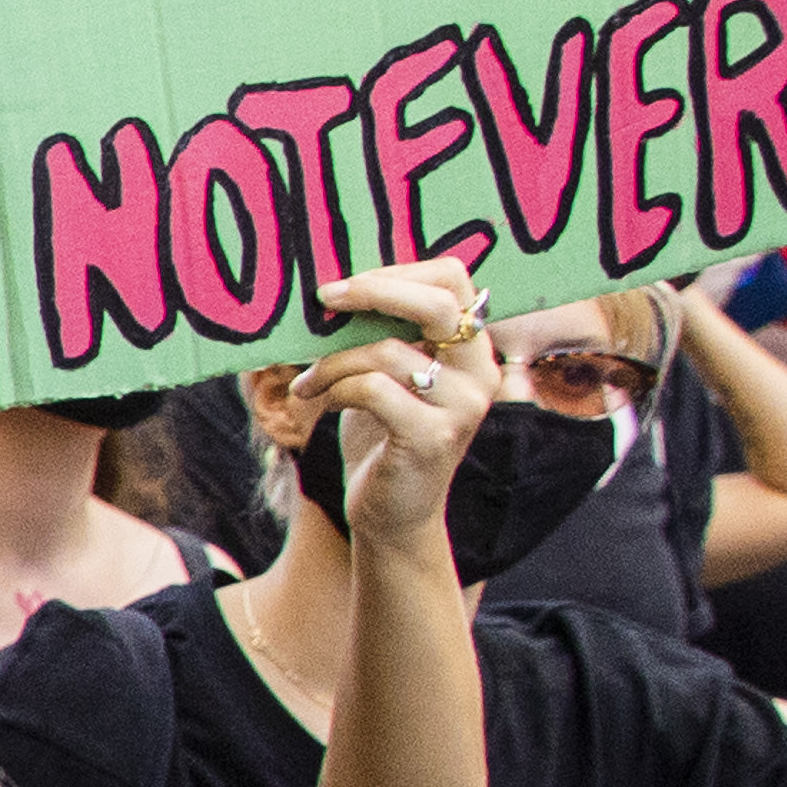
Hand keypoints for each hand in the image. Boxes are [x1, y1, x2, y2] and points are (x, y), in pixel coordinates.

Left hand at [256, 249, 503, 544]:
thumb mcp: (388, 377)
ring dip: (331, 362)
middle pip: (437, 302)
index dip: (397, 271)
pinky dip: (334, 390)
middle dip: (373, 291)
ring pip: (386, 351)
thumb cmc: (384, 438)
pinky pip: (371, 390)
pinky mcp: (433, 436)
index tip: (346, 285)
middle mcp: (480, 371)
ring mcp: (462, 405)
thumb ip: (384, 334)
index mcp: (473, 348)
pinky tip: (319, 403)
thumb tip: (337, 286)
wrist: (394, 515)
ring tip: (306, 382)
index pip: (453, 279)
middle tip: (324, 297)